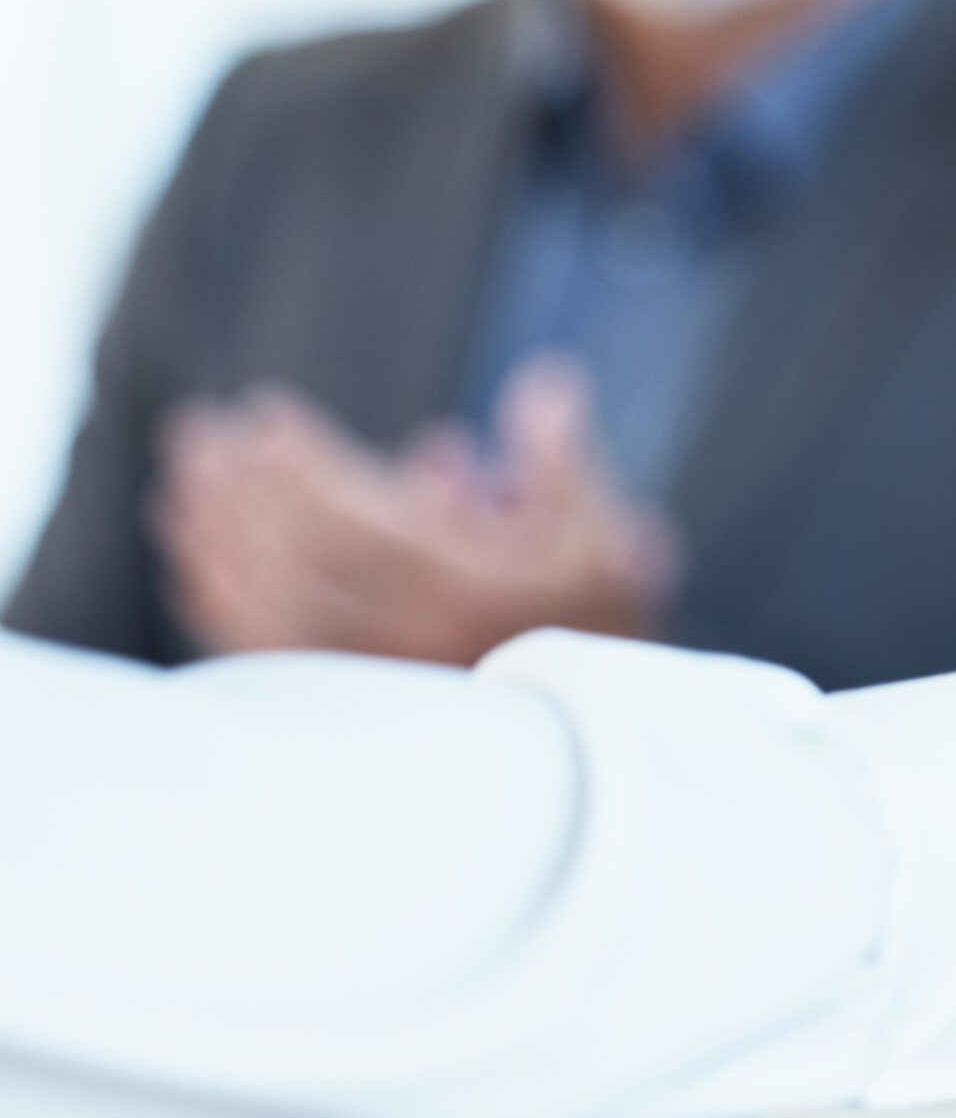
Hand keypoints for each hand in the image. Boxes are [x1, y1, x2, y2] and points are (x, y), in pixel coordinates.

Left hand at [152, 359, 679, 665]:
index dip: (302, 467)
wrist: (593, 736)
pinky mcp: (352, 705)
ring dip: (218, 540)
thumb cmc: (599, 622)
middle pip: (299, 561)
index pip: (362, 524)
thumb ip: (568, 460)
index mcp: (471, 591)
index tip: (264, 414)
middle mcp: (413, 638)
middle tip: (199, 431)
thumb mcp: (610, 537)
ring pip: (274, 608)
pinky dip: (222, 606)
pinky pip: (272, 655)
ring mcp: (377, 676)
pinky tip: (193, 562)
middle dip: (241, 490)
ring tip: (184, 482)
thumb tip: (546, 381)